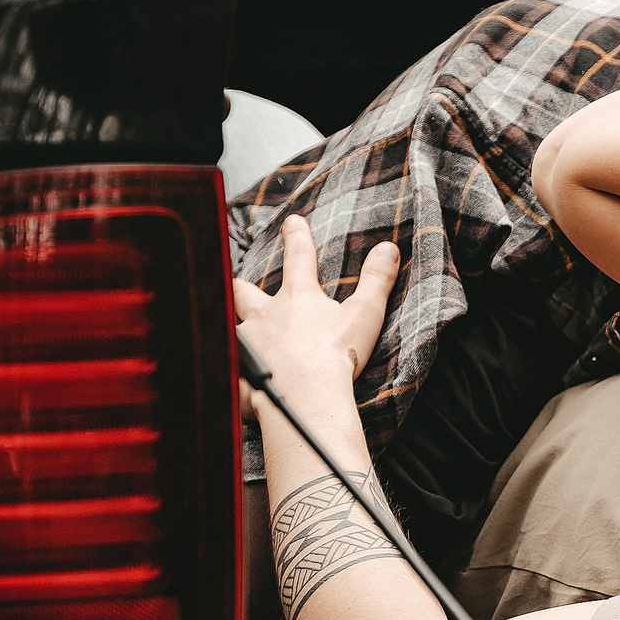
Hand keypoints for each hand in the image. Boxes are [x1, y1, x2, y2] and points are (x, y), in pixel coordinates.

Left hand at [232, 215, 397, 420]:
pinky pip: (230, 372)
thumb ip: (376, 280)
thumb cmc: (336, 356)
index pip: (298, 258)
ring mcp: (247, 343)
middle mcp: (266, 315)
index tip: (292, 222)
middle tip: (241, 284)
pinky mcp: (238, 373)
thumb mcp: (365, 314)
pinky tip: (235, 383)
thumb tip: (389, 248)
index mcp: (298, 298)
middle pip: (244, 291)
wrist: (306, 396)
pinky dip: (232, 375)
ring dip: (235, 330)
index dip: (297, 237)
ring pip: (232, 329)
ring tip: (238, 337)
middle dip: (242, 287)